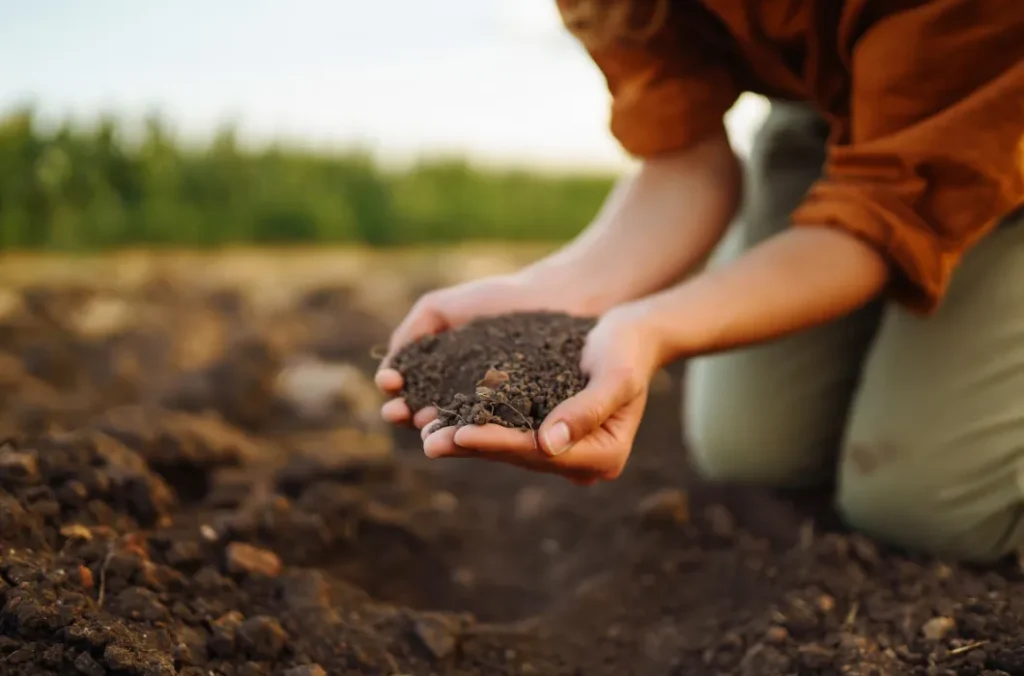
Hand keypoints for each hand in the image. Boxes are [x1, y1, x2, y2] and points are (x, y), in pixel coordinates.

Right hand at [375, 270, 591, 428]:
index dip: (396, 391)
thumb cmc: (498, 300)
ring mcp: (493, 412)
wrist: (555, 297)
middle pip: (427, 414)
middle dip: (408, 414)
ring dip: (436, 429)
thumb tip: (389, 368)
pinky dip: (478, 431)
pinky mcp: (522, 419)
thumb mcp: (442, 308)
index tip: (389, 384)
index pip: (410, 391)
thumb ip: (412, 331)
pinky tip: (463, 427)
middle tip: (397, 411)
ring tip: (424, 425)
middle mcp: (464, 399)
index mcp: (442, 376)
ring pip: (458, 427)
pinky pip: (497, 428)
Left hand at [421, 303, 662, 484]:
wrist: (632, 335)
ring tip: (425, 433)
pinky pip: (507, 432)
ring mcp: (564, 450)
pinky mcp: (547, 433)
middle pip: (518, 456)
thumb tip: (548, 444)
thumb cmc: (628, 349)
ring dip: (466, 440)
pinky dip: (476, 424)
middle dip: (471, 446)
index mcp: (604, 456)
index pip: (539, 452)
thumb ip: (586, 409)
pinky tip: (443, 418)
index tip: (460, 433)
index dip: (498, 443)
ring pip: (507, 448)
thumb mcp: (614, 374)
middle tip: (428, 441)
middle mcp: (582, 462)